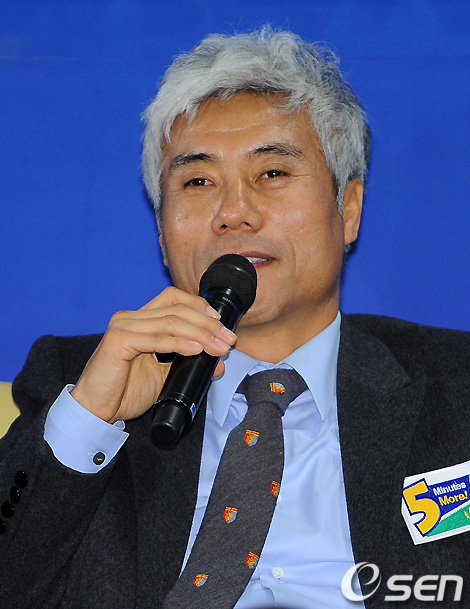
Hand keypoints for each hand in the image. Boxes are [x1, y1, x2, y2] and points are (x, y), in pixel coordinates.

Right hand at [71, 287, 236, 422]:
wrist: (95, 411)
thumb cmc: (124, 392)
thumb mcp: (164, 376)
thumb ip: (187, 364)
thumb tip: (218, 361)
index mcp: (139, 320)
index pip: (173, 299)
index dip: (199, 306)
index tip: (221, 324)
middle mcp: (130, 318)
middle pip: (176, 308)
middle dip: (208, 323)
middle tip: (229, 339)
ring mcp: (123, 327)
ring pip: (170, 322)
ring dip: (201, 334)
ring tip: (219, 347)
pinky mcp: (118, 341)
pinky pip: (157, 339)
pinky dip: (180, 343)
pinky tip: (197, 350)